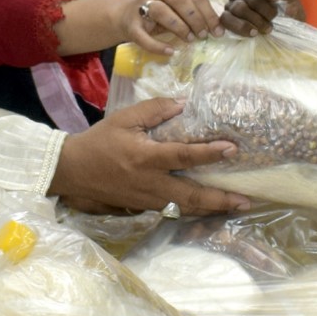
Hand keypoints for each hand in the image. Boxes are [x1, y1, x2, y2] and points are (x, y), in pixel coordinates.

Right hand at [50, 97, 250, 214]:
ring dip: (211, 209)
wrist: (72, 171)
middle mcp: (149, 182)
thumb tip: (183, 103)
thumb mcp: (124, 118)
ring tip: (236, 207)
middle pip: (190, 195)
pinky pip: (173, 211)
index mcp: (145, 157)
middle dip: (219, 199)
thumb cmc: (99, 141)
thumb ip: (155, 110)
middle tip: (244, 200)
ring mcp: (147, 199)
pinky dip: (193, 212)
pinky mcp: (143, 208)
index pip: (183, 156)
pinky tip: (209, 209)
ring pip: (184, 208)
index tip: (231, 149)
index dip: (208, 153)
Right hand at [123, 0, 219, 54]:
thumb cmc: (161, 12)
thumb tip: (218, 28)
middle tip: (202, 35)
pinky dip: (157, 46)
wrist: (126, 15)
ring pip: (160, 11)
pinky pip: (144, 36)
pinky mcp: (132, 25)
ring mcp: (142, 7)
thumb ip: (196, 12)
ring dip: (179, 26)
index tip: (217, 31)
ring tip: (189, 39)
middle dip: (195, 17)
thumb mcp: (179, 7)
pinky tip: (170, 51)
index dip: (209, 13)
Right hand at [222, 0, 290, 35]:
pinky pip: (226, 20)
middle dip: (264, 8)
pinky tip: (254, 33)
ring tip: (268, 28)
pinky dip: (241, 27)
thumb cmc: (288, 12)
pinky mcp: (227, 21)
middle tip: (274, 17)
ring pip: (238, 8)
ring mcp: (231, 5)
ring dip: (256, 19)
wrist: (288, 33)